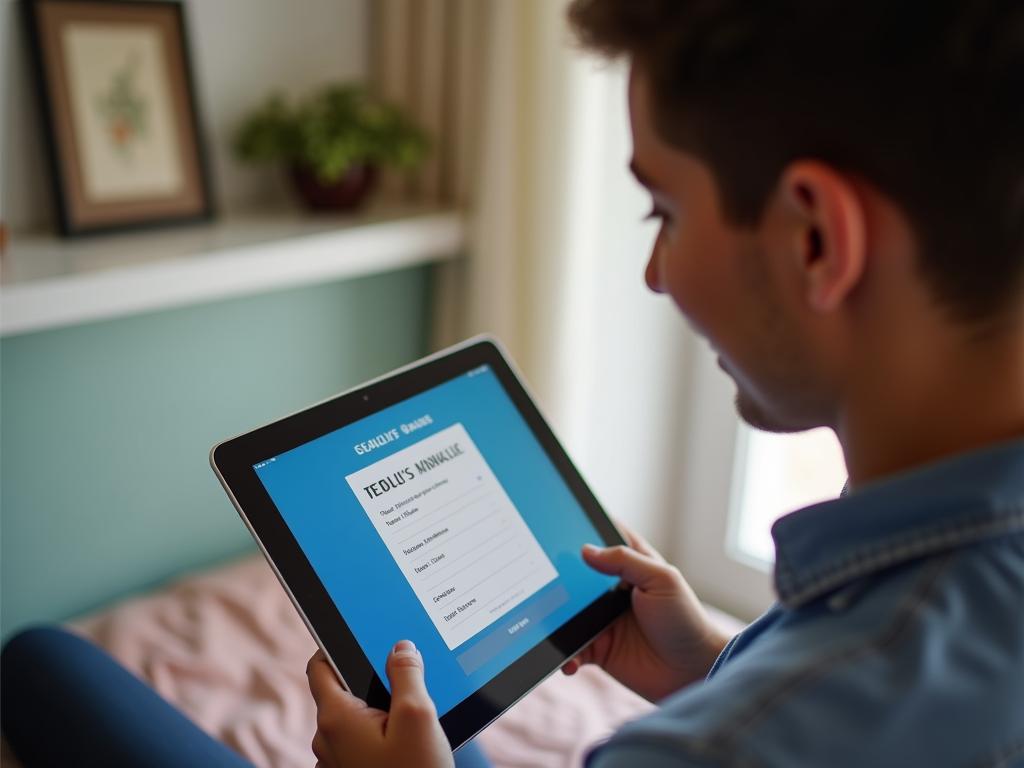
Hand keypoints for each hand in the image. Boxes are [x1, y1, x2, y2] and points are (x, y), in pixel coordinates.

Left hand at [307, 640, 452, 767]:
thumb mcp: (418, 715)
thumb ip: (407, 674)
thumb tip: (400, 648)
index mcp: (336, 718)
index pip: (319, 666)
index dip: (336, 646)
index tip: (358, 637)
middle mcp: (328, 740)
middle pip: (342, 692)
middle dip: (371, 682)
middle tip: (405, 681)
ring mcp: (337, 762)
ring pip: (354, 720)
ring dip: (377, 712)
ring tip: (412, 717)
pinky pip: (360, 744)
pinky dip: (379, 735)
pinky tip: (407, 742)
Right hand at [562, 521, 731, 701]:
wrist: (694, 671)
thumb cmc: (685, 619)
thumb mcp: (661, 579)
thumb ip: (626, 560)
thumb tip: (586, 550)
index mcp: (629, 565)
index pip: (599, 541)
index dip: (579, 532)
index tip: (555, 528)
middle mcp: (611, 590)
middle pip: (574, 577)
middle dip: (556, 577)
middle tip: (539, 578)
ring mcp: (602, 620)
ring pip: (567, 613)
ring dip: (555, 618)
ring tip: (545, 623)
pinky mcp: (598, 649)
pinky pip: (572, 649)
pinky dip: (565, 655)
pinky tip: (569, 660)